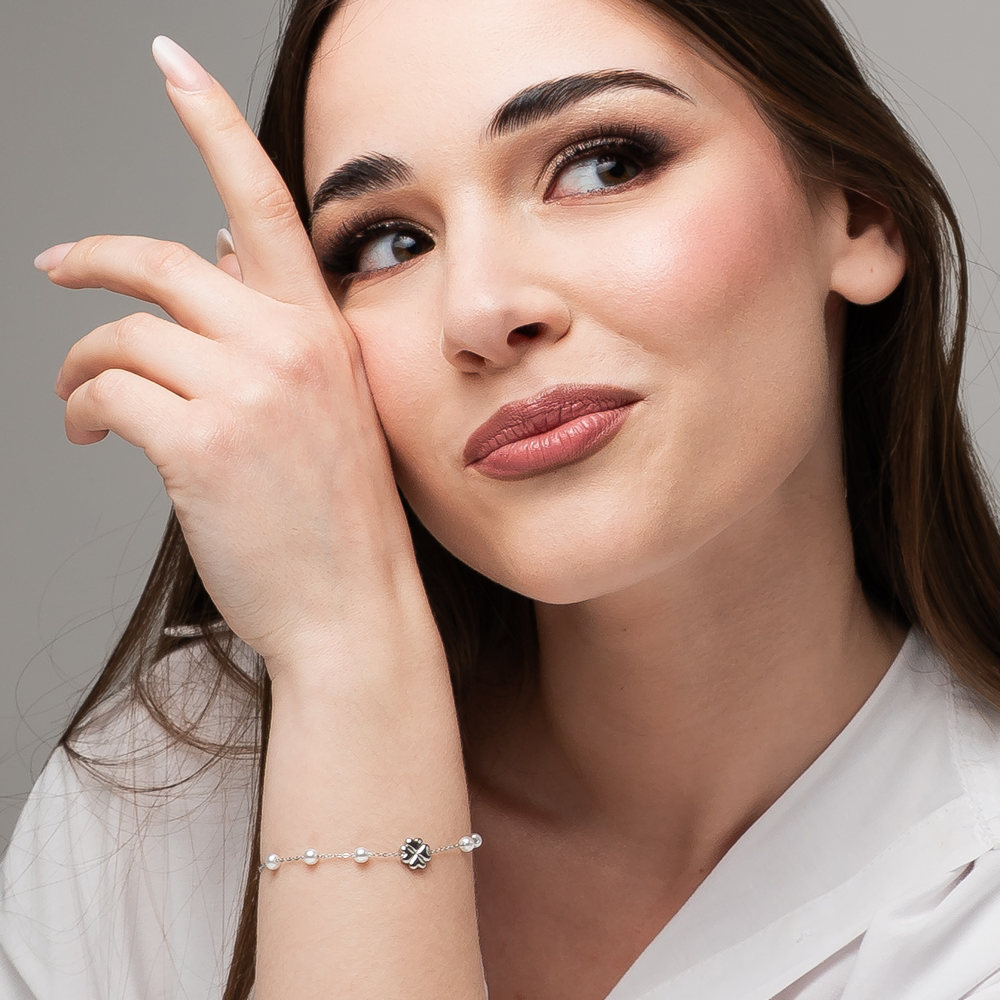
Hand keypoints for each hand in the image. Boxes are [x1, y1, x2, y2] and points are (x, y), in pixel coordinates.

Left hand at [36, 38, 419, 674]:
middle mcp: (290, 345)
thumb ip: (276, 329)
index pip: (264, 201)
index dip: (214, 122)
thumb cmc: (340, 516)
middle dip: (93, 258)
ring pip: (123, 334)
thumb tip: (208, 253)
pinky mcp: (198, 444)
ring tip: (79, 402)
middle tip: (57, 267)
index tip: (172, 64)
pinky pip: (110, 392)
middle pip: (161, 262)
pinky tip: (89, 432)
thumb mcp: (329, 407)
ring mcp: (247, 393)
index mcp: (323, 330)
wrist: (354, 606)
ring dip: (83, 364)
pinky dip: (84, 408)